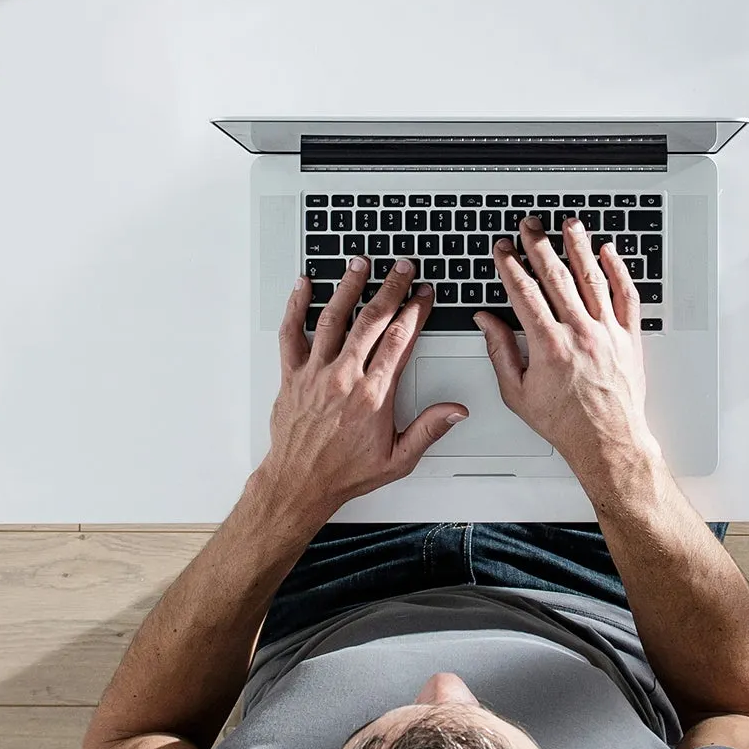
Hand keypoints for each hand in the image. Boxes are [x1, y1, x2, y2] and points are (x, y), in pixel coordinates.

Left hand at [259, 258, 465, 525]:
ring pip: (334, 319)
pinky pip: (291, 333)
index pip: (399, 341)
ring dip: (349, 287)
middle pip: (371, 321)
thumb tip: (456, 411)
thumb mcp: (398, 459)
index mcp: (373, 396)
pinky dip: (296, 306)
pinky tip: (304, 284)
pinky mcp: (292, 375)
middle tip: (402, 269)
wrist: (300, 484)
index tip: (423, 295)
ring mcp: (315, 373)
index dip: (415, 312)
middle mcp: (344, 379)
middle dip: (390, 289)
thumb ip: (429, 430)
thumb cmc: (345, 472)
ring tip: (361, 264)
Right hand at [476, 216, 661, 487]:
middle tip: (529, 226)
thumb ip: (499, 351)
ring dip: (578, 247)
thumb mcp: (517, 393)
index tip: (503, 249)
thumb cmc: (565, 422)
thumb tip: (486, 321)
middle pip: (556, 277)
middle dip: (538, 246)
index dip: (510, 265)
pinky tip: (608, 252)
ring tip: (569, 225)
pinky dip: (618, 270)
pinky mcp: (629, 337)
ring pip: (592, 278)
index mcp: (549, 346)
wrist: (607, 441)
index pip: (524, 292)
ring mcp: (607, 333)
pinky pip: (626, 295)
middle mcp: (580, 333)